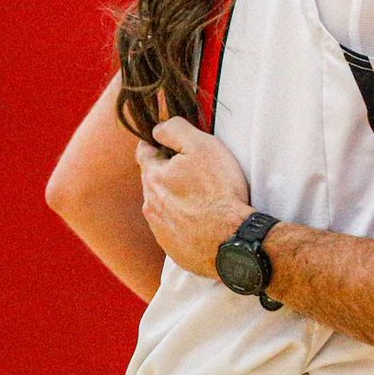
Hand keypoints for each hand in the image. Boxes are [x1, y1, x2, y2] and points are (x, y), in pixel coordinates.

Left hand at [137, 117, 251, 278]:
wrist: (230, 240)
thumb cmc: (218, 191)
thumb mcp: (201, 146)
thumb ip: (175, 130)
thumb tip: (157, 128)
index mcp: (153, 177)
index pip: (144, 152)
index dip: (156, 143)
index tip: (168, 142)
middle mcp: (150, 203)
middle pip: (153, 179)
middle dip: (168, 172)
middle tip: (193, 169)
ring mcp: (160, 228)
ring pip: (161, 204)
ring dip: (175, 197)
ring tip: (201, 196)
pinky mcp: (172, 246)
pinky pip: (173, 227)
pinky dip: (183, 220)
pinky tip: (203, 219)